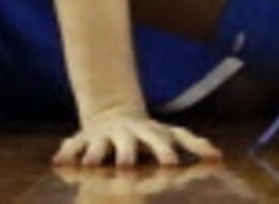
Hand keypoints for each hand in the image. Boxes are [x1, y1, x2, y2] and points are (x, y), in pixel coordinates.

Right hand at [50, 110, 217, 167]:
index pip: (161, 141)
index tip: (172, 165)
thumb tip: (220, 157)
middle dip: (128, 153)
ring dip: (95, 153)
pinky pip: (74, 145)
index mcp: (151, 133)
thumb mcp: (172, 135)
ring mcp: (106, 135)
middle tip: (126, 166)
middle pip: (130, 143)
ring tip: (90, 163)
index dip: (166, 151)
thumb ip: (195, 145)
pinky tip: (59, 162)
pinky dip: (67, 152)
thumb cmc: (151, 133)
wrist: (114, 112)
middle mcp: (128, 133)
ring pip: (100, 144)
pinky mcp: (86, 139)